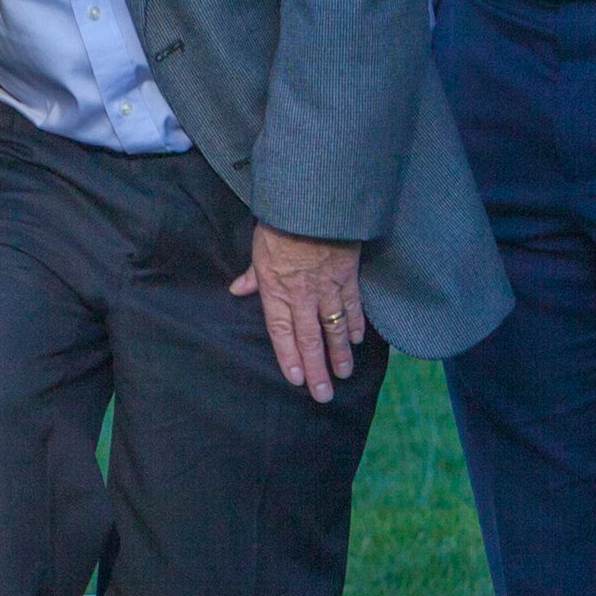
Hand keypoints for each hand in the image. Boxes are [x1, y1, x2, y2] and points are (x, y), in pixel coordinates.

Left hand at [232, 224, 368, 393]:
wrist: (311, 201)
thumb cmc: (280, 222)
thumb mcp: (258, 248)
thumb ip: (252, 276)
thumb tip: (237, 290)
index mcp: (275, 288)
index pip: (281, 331)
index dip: (288, 357)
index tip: (296, 380)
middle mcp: (301, 294)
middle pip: (309, 338)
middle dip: (316, 369)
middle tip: (323, 395)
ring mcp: (327, 286)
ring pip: (334, 328)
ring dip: (339, 354)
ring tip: (343, 375)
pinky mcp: (347, 275)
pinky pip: (353, 305)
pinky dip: (356, 324)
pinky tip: (358, 340)